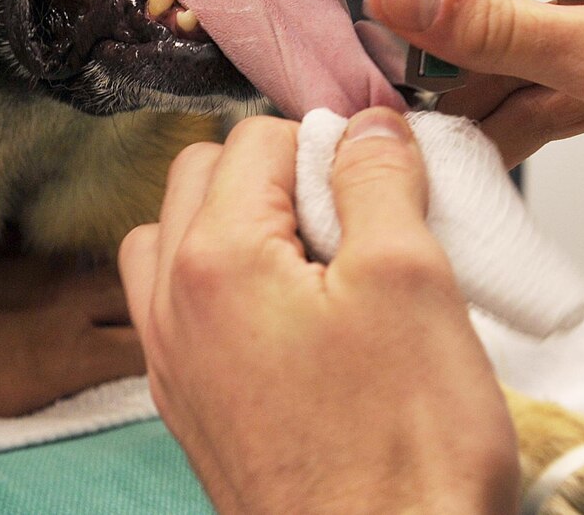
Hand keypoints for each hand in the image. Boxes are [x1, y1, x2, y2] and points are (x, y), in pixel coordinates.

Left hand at [119, 110, 518, 514]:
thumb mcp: (411, 281)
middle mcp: (172, 310)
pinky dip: (232, 291)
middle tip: (357, 222)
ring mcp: (174, 367)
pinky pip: (187, 314)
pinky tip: (304, 327)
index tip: (380, 179)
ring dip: (242, 229)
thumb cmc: (401, 457)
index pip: (254, 138)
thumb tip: (367, 126)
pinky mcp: (194, 413)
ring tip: (326, 269)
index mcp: (214, 261)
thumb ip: (378, 180)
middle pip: (201, 179)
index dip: (328, 144)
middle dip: (276, 178)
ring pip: (179, 244)